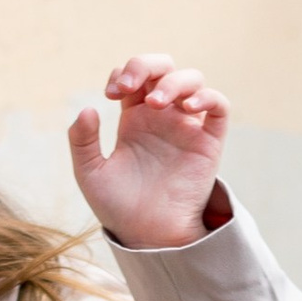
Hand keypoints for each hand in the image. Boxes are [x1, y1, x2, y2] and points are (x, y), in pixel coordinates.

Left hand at [68, 55, 227, 250]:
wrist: (147, 235)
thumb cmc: (118, 207)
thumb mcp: (89, 172)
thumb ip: (81, 140)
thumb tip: (89, 108)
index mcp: (134, 118)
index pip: (133, 76)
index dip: (122, 73)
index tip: (110, 94)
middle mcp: (162, 117)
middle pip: (164, 67)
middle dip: (145, 64)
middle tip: (128, 86)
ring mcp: (187, 126)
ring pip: (192, 80)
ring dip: (173, 81)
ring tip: (155, 103)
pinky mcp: (208, 142)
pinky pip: (219, 106)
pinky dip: (207, 97)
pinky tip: (187, 107)